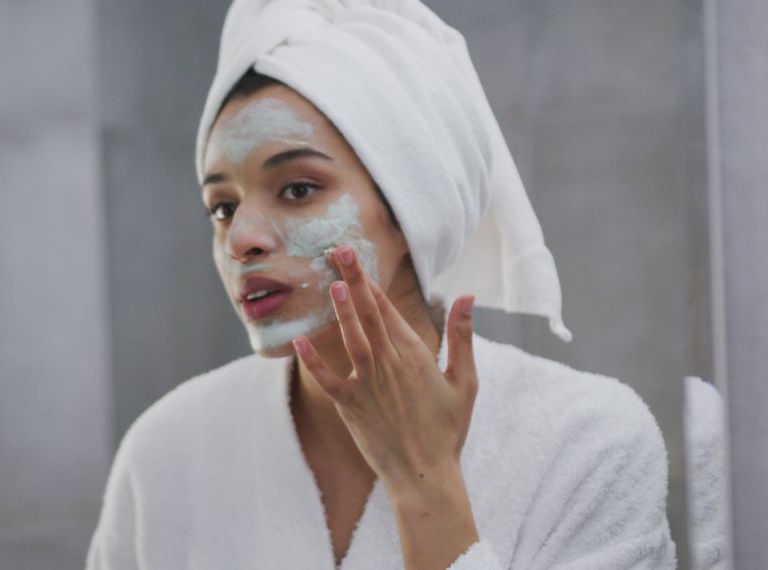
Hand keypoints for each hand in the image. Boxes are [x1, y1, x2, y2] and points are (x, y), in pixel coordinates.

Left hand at [291, 244, 478, 488]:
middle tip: (339, 250)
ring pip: (353, 339)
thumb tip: (468, 296)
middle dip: (354, 280)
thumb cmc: (447, 429)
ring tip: (330, 283)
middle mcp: (391, 364)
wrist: (425, 475)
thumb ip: (463, 337)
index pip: (389, 310)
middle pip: (370, 314)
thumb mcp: (466, 382)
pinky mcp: (351, 406)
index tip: (356, 257)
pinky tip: (299, 341)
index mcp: (416, 355)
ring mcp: (369, 385)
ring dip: (342, 311)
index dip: (370, 282)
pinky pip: (328, 380)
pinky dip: (313, 361)